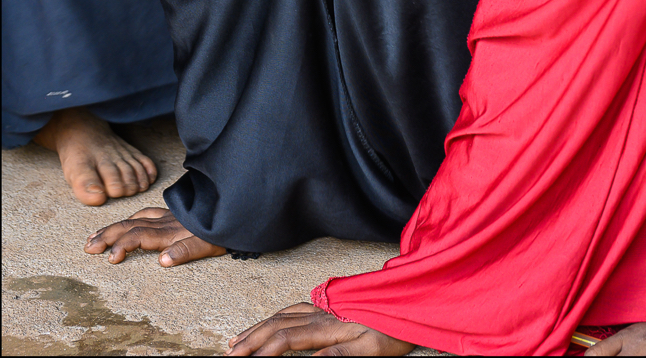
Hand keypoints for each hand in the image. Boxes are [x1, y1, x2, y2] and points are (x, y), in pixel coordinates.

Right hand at [84, 206, 227, 267]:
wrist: (235, 207)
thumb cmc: (222, 231)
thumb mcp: (208, 245)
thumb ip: (186, 251)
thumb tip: (162, 260)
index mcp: (171, 231)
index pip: (139, 236)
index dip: (122, 245)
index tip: (109, 258)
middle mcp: (165, 222)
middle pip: (130, 226)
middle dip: (108, 235)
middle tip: (88, 247)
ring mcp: (168, 216)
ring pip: (135, 218)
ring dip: (113, 227)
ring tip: (95, 236)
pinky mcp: (173, 213)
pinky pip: (146, 213)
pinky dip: (131, 217)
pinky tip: (125, 221)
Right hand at [227, 303, 413, 355]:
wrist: (410, 302)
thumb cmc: (391, 332)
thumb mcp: (370, 350)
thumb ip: (339, 356)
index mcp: (328, 327)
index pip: (286, 339)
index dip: (262, 352)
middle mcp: (320, 314)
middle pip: (276, 325)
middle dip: (249, 341)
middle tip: (227, 356)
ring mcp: (323, 308)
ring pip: (281, 316)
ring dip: (256, 329)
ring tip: (235, 343)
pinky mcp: (328, 306)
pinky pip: (292, 309)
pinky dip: (273, 318)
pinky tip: (267, 324)